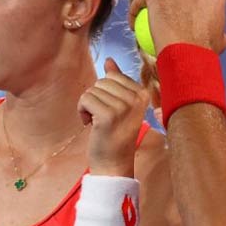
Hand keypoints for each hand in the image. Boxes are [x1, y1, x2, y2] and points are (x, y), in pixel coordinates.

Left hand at [77, 58, 149, 177]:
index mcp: (143, 94)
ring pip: (92, 89)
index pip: (113, 76)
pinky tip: (90, 125)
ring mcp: (123, 107)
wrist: (114, 165)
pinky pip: (85, 98)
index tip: (111, 110)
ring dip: (88, 106)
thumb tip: (109, 60)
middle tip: (103, 118)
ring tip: (98, 122)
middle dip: (96, 98)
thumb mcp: (121, 106)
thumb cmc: (115, 135)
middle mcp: (137, 99)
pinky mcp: (108, 115)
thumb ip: (117, 82)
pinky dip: (82, 111)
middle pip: (102, 81)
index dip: (105, 92)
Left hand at [129, 0, 225, 55]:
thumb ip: (217, 25)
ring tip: (146, 18)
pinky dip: (134, 10)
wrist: (188, 56)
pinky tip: (132, 25)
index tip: (180, 12)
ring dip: (153, 0)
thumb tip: (211, 24)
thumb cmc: (204, 53)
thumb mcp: (220, 38)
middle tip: (164, 12)